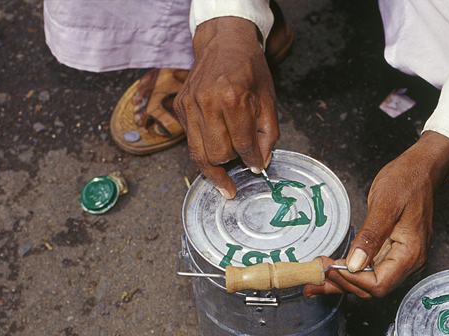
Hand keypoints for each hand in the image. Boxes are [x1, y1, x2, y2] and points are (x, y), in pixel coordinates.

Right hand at [174, 17, 278, 198]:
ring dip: (214, 168)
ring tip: (224, 180)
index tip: (257, 167)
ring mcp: (190, 105)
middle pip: (218, 154)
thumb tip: (260, 162)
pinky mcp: (180, 108)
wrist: (224, 43)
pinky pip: (190, 142)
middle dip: (232, 163)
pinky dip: (203, 152)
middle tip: (241, 162)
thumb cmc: (249, 69)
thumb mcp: (269, 100)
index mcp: (233, 98)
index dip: (252, 161)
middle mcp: (207, 102)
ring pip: (198, 154)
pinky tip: (214, 151)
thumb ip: (268, 135)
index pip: (242, 144)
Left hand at [303, 131, 448, 298]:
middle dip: (342, 284)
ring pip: (369, 281)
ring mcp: (402, 258)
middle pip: (372, 288)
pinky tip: (332, 271)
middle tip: (314, 276)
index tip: (329, 268)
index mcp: (410, 253)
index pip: (379, 284)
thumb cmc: (408, 181)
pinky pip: (371, 268)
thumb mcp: (385, 205)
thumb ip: (370, 237)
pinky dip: (350, 272)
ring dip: (342, 282)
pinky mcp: (393, 252)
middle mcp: (409, 261)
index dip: (351, 280)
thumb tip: (355, 264)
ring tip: (315, 281)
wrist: (423, 169)